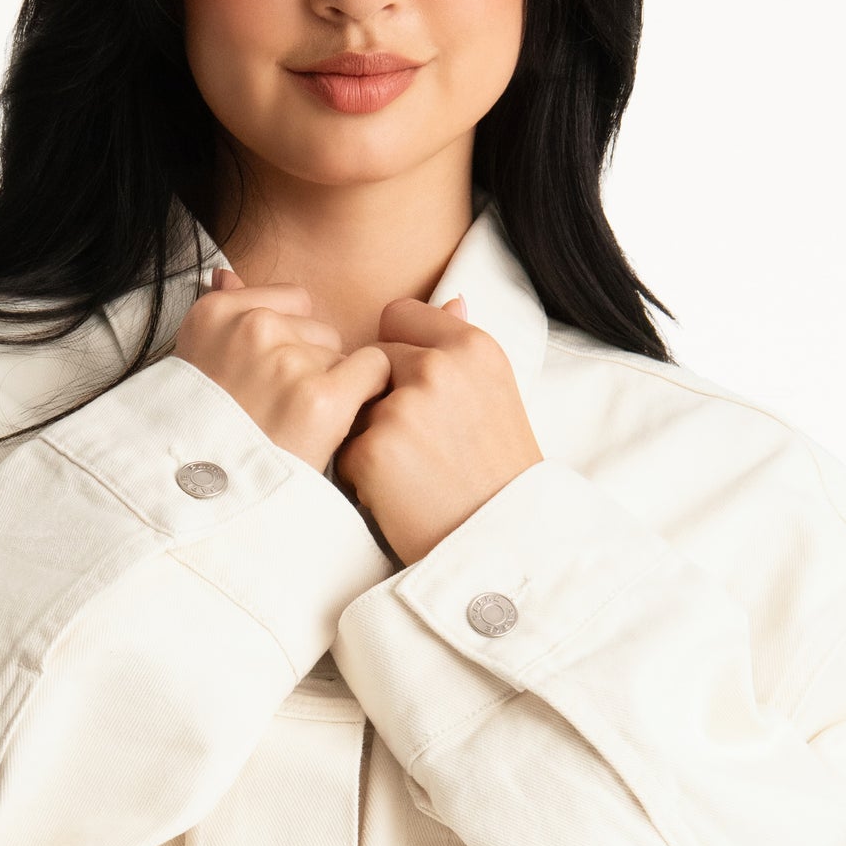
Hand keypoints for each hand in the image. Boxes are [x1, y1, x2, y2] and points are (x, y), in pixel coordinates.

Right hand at [170, 268, 392, 475]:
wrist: (206, 500)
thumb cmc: (206, 438)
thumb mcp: (196, 364)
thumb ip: (222, 313)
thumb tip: (227, 274)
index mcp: (214, 315)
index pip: (292, 300)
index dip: (292, 341)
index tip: (271, 380)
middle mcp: (250, 328)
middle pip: (319, 329)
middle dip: (311, 366)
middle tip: (280, 413)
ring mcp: (287, 361)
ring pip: (343, 354)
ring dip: (332, 387)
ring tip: (295, 427)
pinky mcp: (321, 397)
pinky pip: (373, 369)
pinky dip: (366, 396)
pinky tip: (337, 423)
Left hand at [333, 294, 543, 564]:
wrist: (502, 546)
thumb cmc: (498, 473)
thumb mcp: (496, 395)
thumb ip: (461, 347)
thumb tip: (451, 299)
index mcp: (473, 346)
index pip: (399, 316)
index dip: (398, 352)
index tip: (417, 390)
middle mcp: (439, 367)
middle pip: (371, 361)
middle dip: (381, 397)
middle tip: (422, 445)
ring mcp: (402, 407)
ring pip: (355, 405)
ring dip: (370, 435)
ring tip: (414, 472)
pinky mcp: (372, 450)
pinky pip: (344, 449)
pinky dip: (361, 475)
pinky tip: (398, 493)